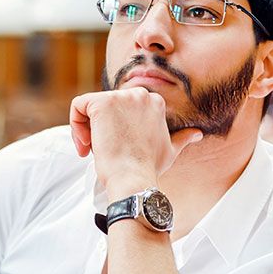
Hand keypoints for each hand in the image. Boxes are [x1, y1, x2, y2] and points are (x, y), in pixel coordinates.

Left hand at [69, 88, 202, 195]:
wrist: (133, 179)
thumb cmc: (148, 168)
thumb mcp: (170, 151)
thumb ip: (182, 138)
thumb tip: (197, 134)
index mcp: (154, 102)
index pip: (122, 107)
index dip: (115, 128)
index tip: (115, 147)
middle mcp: (139, 94)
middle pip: (105, 106)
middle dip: (99, 128)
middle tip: (99, 150)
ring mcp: (120, 97)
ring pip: (90, 106)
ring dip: (85, 129)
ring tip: (91, 150)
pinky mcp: (101, 103)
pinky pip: (78, 105)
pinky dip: (75, 125)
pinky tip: (85, 145)